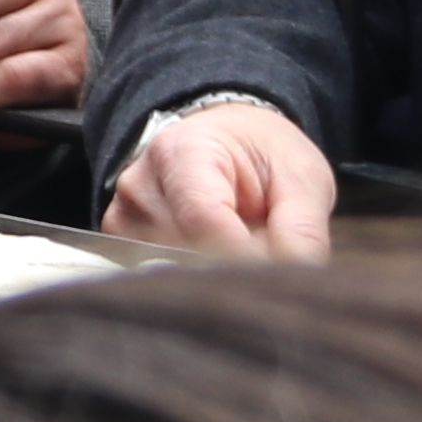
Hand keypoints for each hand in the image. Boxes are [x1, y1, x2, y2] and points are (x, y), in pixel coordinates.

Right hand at [106, 98, 336, 257]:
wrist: (226, 142)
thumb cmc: (262, 156)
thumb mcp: (301, 177)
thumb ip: (302, 229)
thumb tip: (298, 278)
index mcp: (181, 151)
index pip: (203, 222)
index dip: (246, 255)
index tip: (281, 268)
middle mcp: (139, 184)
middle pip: (184, 252)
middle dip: (233, 267)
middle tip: (267, 252)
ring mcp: (123, 216)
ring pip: (172, 271)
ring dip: (213, 272)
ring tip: (240, 247)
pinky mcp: (120, 243)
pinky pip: (157, 275)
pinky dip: (192, 275)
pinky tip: (212, 254)